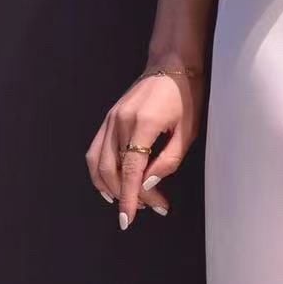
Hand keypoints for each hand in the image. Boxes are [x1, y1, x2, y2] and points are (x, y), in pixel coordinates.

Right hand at [84, 66, 204, 229]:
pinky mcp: (108, 118)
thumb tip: (148, 184)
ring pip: (99, 163)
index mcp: (143, 123)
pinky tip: (109, 186)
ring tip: (130, 201)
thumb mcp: (187, 131)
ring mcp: (111, 118)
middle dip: (127, 196)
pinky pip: (95, 150)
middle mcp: (121, 121)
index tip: (130, 219)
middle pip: (114, 170)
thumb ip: (168, 160)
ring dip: (111, 187)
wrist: (172, 64)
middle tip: (149, 208)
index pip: (132, 170)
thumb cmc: (186, 96)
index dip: (131, 197)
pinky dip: (99, 172)